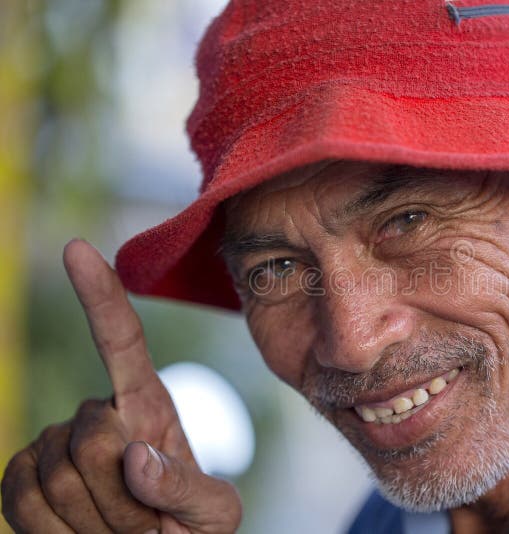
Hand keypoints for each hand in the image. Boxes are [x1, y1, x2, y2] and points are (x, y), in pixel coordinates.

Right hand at [1, 239, 241, 532]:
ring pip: (57, 475)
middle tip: (148, 527)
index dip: (100, 296)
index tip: (76, 248)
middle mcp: (100, 415)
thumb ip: (186, 488)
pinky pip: (19, 498)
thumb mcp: (213, 515)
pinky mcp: (22, 478)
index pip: (122, 342)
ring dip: (94, 522)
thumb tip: (135, 455)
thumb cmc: (191, 532)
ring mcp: (55, 445)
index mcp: (150, 409)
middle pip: (94, 435)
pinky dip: (50, 531)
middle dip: (124, 497)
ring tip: (119, 532)